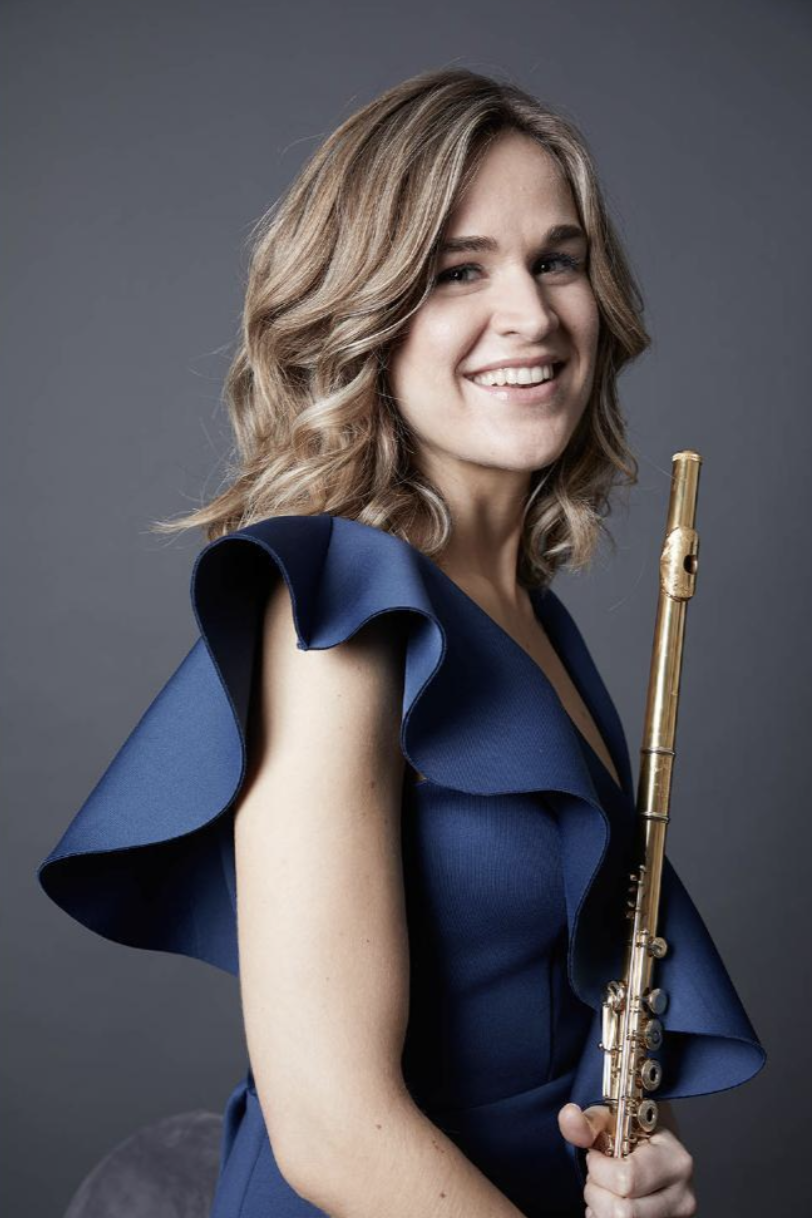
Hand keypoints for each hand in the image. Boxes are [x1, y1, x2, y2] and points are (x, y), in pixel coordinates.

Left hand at [557, 1102, 696, 1216]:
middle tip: (599, 1177)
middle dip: (597, 1192)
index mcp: (675, 1161)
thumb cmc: (632, 1137)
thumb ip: (588, 1122)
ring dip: (599, 1209)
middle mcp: (682, 1197)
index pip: (627, 1179)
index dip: (599, 1169)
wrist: (652, 1155)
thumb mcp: (611, 1121)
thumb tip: (570, 1116)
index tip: (597, 1156)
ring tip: (604, 1190)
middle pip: (623, 1213)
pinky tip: (609, 1205)